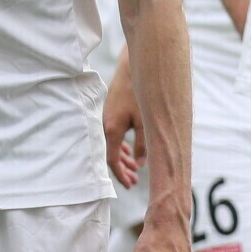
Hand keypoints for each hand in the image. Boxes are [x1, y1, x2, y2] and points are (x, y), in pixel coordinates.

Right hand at [102, 57, 141, 186]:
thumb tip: (142, 163)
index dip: (120, 174)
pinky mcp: (111, 112)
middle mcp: (105, 125)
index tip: (130, 184)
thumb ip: (143, 144)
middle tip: (134, 182)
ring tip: (135, 169)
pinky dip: (121, 146)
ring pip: (112, 145)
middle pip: (110, 155)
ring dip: (123, 158)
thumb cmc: (139, 93)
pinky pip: (113, 135)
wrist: (131, 67)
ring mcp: (106, 118)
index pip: (112, 160)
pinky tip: (130, 151)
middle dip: (122, 170)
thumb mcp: (145, 122)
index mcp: (112, 129)